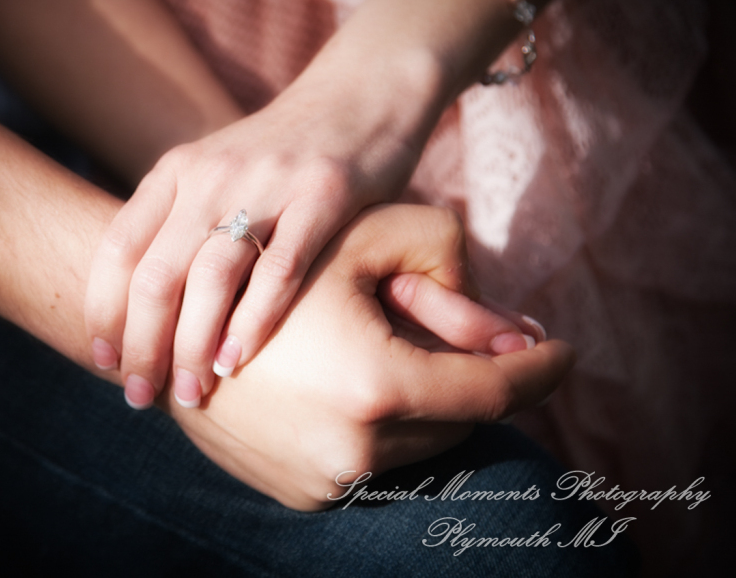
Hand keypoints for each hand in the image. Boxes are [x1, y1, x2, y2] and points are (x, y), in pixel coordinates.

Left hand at [84, 66, 447, 409]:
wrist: (363, 89)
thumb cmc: (285, 152)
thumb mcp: (218, 171)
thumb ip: (180, 223)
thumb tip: (143, 306)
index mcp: (177, 171)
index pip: (117, 248)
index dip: (102, 310)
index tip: (102, 360)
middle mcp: (212, 175)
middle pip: (156, 274)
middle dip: (141, 346)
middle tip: (139, 396)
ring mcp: (268, 183)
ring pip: (211, 279)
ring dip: (193, 346)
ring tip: (189, 393)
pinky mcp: (324, 194)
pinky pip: (281, 269)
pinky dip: (254, 322)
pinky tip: (237, 362)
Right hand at [164, 204, 568, 509]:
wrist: (169, 323)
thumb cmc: (271, 264)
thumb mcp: (362, 240)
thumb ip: (451, 271)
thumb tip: (515, 334)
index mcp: (376, 388)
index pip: (495, 392)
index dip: (542, 370)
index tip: (567, 352)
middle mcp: (354, 452)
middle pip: (458, 420)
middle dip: (470, 378)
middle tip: (465, 335)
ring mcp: (324, 481)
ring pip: (417, 445)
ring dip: (423, 403)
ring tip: (391, 351)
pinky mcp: (301, 494)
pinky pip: (373, 465)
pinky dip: (381, 428)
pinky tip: (350, 383)